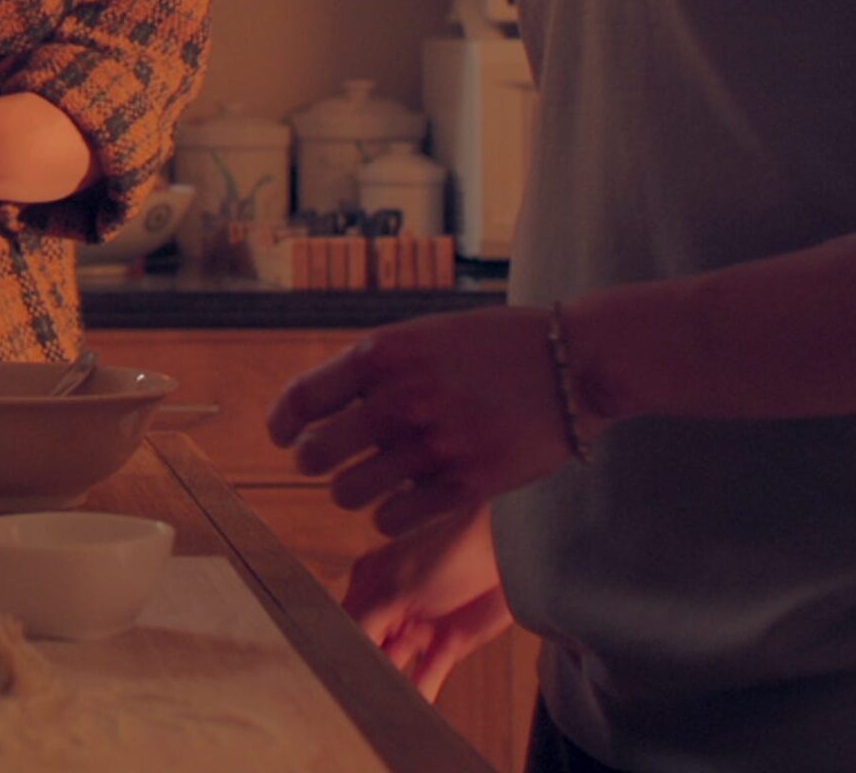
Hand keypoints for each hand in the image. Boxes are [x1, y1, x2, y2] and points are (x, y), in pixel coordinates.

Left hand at [265, 306, 576, 538]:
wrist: (574, 362)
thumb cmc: (493, 347)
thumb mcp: (424, 336)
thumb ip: (375, 368)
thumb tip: (315, 412)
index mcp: (385, 352)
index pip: (302, 398)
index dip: (281, 423)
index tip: (283, 436)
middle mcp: (402, 397)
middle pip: (314, 454)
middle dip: (312, 461)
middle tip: (325, 461)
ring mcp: (435, 443)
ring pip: (348, 493)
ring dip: (352, 491)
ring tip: (373, 480)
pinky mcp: (467, 483)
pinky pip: (393, 518)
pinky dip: (390, 513)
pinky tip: (405, 500)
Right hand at [344, 510, 511, 699]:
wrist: (507, 553)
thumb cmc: (450, 552)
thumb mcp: (396, 585)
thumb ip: (366, 619)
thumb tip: (338, 648)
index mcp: (371, 581)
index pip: (346, 621)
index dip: (339, 647)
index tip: (333, 674)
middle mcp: (392, 604)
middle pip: (369, 645)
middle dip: (364, 669)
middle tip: (354, 700)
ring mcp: (419, 624)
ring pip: (396, 663)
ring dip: (390, 684)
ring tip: (380, 710)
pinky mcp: (448, 643)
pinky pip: (427, 673)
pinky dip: (420, 690)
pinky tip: (413, 708)